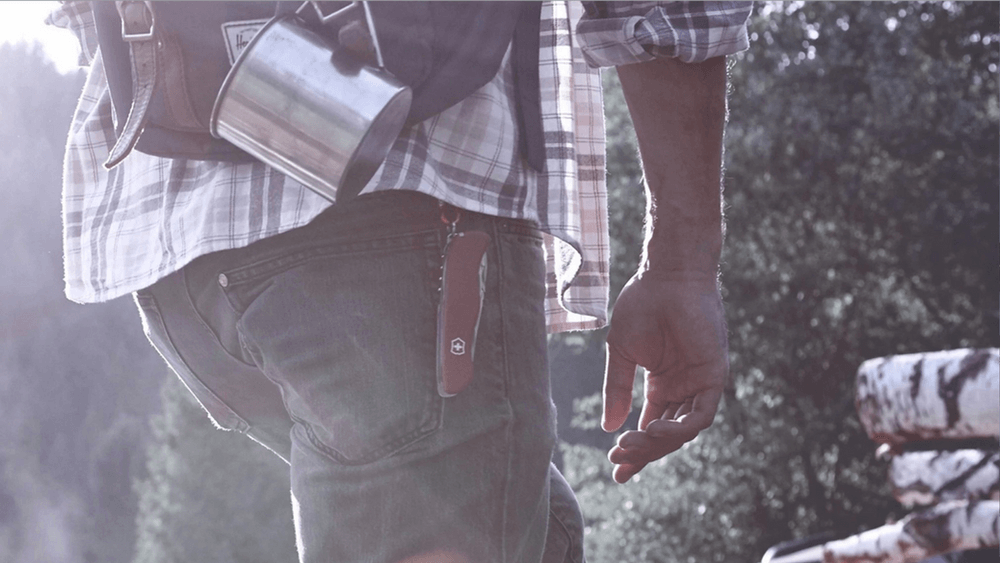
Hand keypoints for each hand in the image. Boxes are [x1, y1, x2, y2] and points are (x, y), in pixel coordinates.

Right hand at [602, 272, 727, 482]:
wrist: (666, 276)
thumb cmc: (643, 306)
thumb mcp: (621, 353)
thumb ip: (616, 389)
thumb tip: (609, 426)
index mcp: (662, 385)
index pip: (651, 428)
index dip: (635, 453)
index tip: (616, 472)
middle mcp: (683, 389)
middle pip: (666, 436)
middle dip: (642, 453)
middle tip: (618, 460)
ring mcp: (699, 383)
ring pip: (683, 431)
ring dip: (657, 443)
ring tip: (630, 444)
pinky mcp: (714, 375)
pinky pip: (701, 415)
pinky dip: (680, 428)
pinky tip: (654, 429)